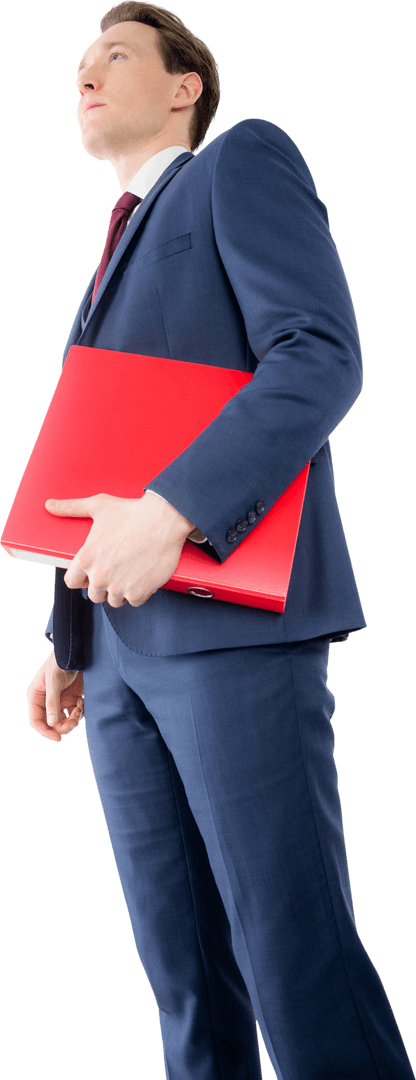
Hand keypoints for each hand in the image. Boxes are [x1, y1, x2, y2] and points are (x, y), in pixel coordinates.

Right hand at [26, 649, 83, 742]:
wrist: (77, 652)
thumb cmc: (59, 662)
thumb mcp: (54, 681)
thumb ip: (53, 702)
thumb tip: (52, 723)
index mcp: (36, 697)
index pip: (36, 721)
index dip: (45, 731)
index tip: (58, 738)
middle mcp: (47, 701)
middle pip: (51, 724)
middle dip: (63, 726)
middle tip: (74, 723)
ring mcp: (60, 701)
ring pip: (64, 721)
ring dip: (73, 719)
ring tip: (80, 707)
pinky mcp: (71, 699)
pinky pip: (74, 714)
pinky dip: (80, 711)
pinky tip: (82, 702)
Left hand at [45, 490, 193, 607]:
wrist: (164, 519)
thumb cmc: (131, 511)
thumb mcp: (98, 506)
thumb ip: (72, 508)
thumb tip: (50, 506)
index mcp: (85, 559)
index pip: (71, 582)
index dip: (81, 578)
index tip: (91, 573)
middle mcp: (99, 576)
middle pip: (94, 595)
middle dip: (103, 585)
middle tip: (115, 570)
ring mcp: (119, 587)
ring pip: (114, 600)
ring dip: (121, 591)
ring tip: (129, 573)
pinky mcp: (139, 592)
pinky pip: (134, 601)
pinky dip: (139, 592)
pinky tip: (143, 577)